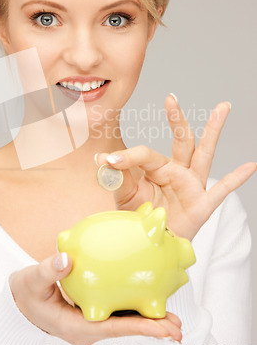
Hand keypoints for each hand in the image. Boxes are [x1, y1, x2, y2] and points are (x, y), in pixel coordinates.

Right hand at [9, 252, 182, 344]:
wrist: (18, 303)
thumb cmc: (25, 294)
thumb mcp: (31, 281)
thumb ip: (48, 270)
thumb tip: (65, 259)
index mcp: (77, 326)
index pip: (114, 329)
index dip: (141, 328)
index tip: (164, 328)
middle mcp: (88, 329)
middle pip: (125, 329)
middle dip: (152, 329)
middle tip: (178, 327)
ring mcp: (91, 322)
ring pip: (124, 323)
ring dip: (147, 321)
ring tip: (172, 319)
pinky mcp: (91, 313)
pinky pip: (116, 312)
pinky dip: (133, 308)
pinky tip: (145, 296)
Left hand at [96, 96, 256, 240]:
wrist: (148, 245)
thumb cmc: (138, 217)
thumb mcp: (123, 195)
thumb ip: (117, 175)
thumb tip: (102, 159)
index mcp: (156, 168)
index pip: (145, 154)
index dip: (126, 157)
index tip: (106, 161)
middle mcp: (176, 172)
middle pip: (180, 141)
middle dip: (177, 119)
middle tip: (172, 98)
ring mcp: (191, 186)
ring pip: (204, 153)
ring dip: (213, 130)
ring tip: (222, 108)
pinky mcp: (201, 205)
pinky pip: (222, 189)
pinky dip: (236, 178)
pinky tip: (251, 166)